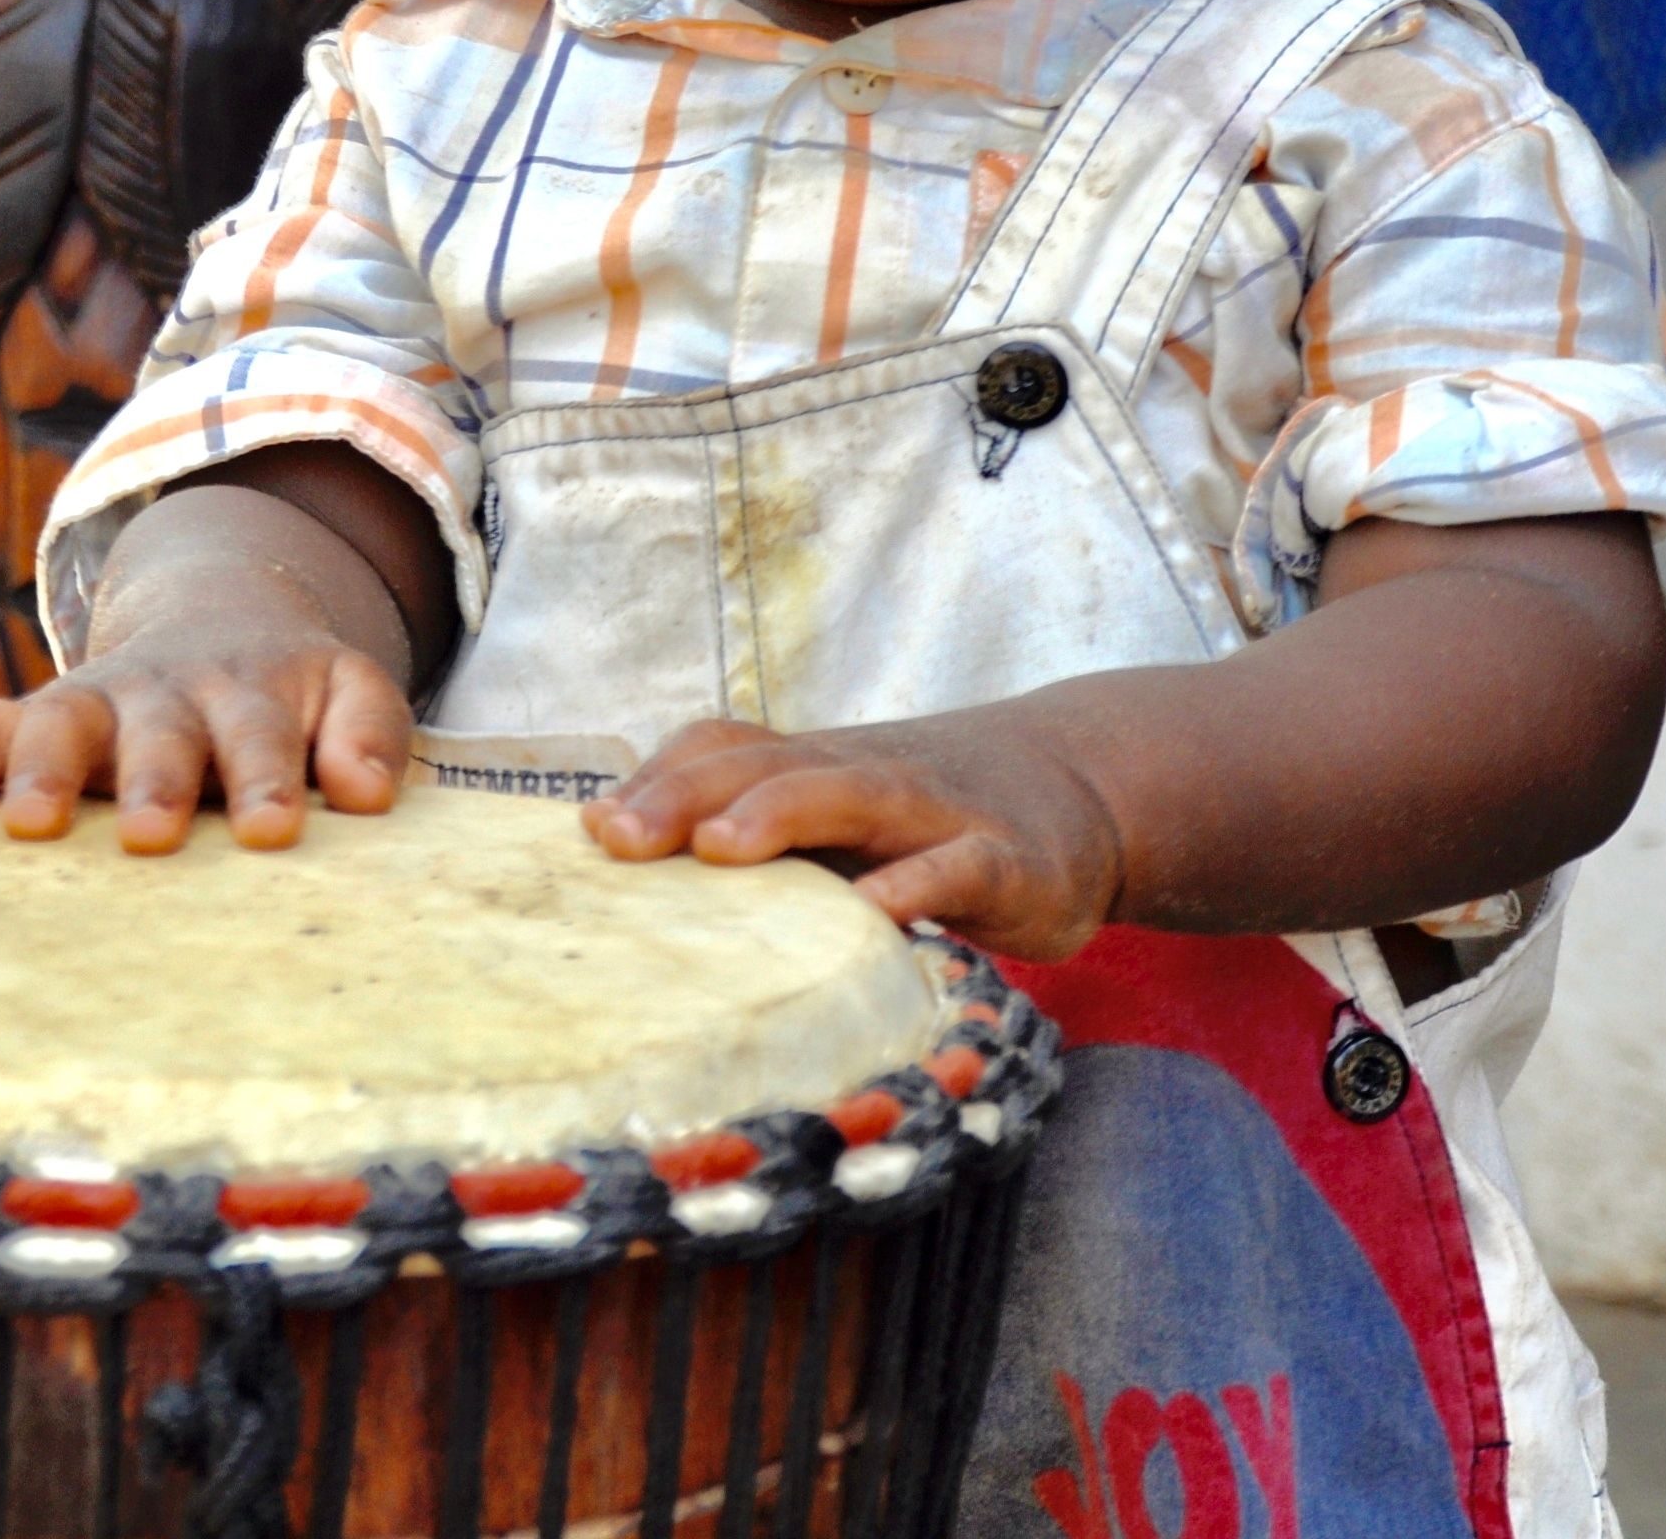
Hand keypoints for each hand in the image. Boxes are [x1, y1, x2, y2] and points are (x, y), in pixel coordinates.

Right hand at [0, 613, 411, 853]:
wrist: (218, 620)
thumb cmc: (289, 694)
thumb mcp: (347, 688)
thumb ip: (368, 729)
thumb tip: (367, 793)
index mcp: (247, 692)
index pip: (258, 735)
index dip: (264, 780)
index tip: (271, 830)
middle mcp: (164, 694)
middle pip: (157, 732)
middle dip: (153, 780)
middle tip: (150, 835)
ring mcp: (94, 702)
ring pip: (61, 720)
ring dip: (44, 767)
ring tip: (31, 822)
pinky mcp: (33, 716)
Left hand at [581, 714, 1128, 962]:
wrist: (1079, 791)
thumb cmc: (925, 818)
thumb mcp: (841, 811)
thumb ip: (758, 827)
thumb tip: (634, 865)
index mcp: (815, 765)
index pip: (723, 750)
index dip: (657, 781)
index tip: (586, 829)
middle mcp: (863, 774)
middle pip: (765, 764)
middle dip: (684, 795)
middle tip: (615, 838)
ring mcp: (935, 811)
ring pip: (851, 794)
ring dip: (780, 813)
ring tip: (717, 847)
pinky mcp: (1005, 861)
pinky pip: (956, 867)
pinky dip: (915, 885)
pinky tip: (874, 915)